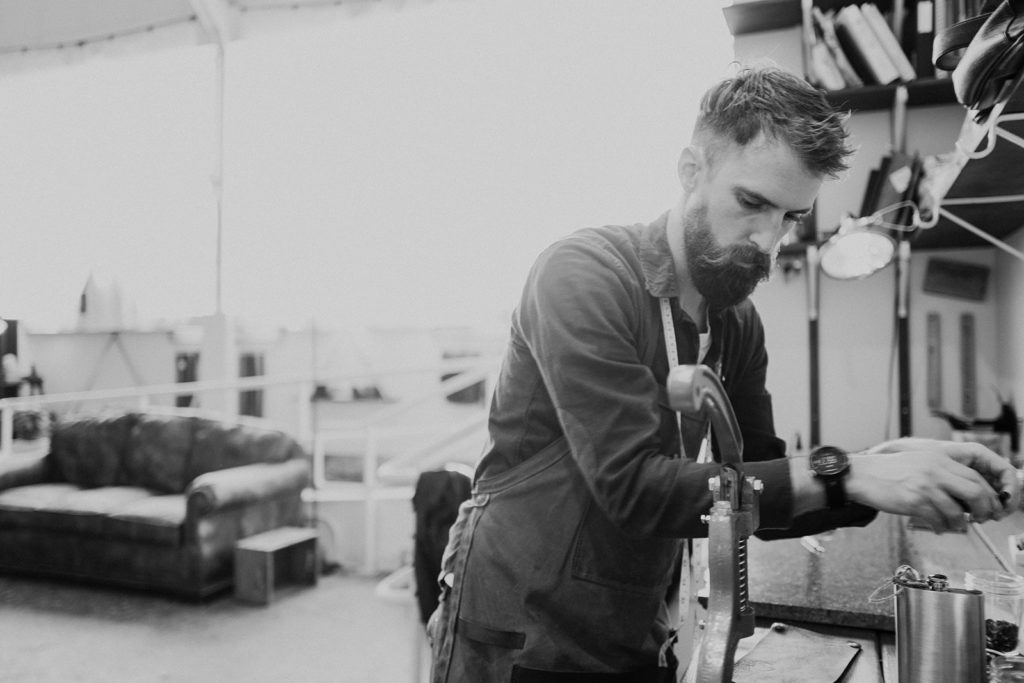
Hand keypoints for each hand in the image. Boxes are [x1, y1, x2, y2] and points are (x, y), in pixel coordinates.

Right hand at [847, 440, 1019, 531]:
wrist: (861, 475)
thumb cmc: (887, 472)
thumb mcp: (919, 463)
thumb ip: (942, 474)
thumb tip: (965, 495)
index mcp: (938, 458)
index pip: (975, 476)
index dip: (987, 494)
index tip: (986, 505)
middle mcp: (935, 469)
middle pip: (974, 491)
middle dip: (982, 510)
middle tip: (979, 518)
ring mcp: (925, 485)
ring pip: (957, 510)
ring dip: (959, 523)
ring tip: (952, 525)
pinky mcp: (913, 501)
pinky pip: (938, 520)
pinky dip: (941, 527)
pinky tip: (936, 527)